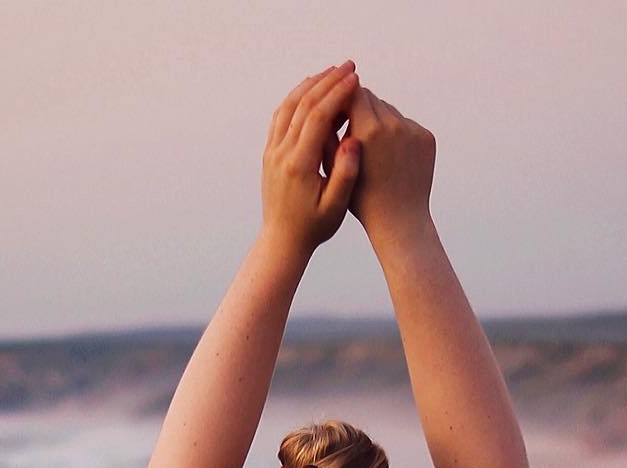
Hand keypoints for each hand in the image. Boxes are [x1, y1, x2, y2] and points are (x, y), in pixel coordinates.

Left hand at [261, 62, 362, 256]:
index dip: (338, 94)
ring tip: (333, 72)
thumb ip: (345, 175)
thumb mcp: (335, 208)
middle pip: (304, 104)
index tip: (356, 79)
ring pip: (290, 106)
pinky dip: (297, 97)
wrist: (282, 242)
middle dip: (328, 81)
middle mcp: (281, 153)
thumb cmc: (314, 228)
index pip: (318, 117)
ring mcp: (272, 151)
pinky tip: (311, 90)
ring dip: (311, 85)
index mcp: (298, 164)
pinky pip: (281, 116)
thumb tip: (354, 141)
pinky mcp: (270, 153)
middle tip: (349, 67)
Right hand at [341, 85, 435, 247]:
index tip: (336, 109)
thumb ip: (328, 132)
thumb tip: (326, 103)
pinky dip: (397, 134)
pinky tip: (390, 156)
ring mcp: (413, 130)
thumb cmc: (362, 200)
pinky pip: (406, 124)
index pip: (352, 92)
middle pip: (371, 98)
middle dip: (359, 108)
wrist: (399, 222)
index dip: (342, 98)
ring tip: (372, 147)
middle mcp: (393, 125)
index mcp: (368, 130)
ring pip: (389, 111)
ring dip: (378, 120)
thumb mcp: (336, 167)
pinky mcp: (426, 137)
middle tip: (351, 127)